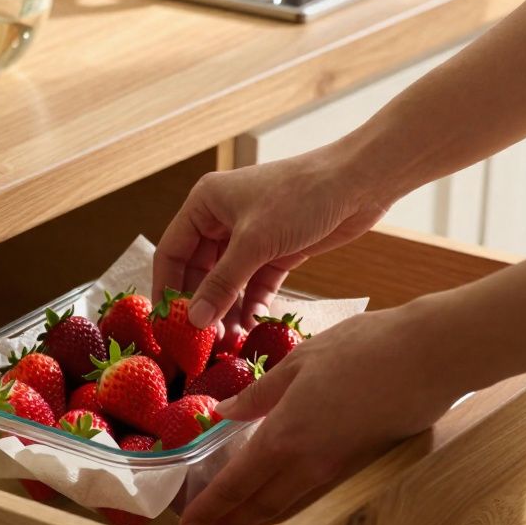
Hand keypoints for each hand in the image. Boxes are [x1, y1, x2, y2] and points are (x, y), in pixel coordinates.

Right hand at [152, 140, 391, 333]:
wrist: (359, 182)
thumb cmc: (300, 197)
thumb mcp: (254, 243)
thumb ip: (221, 284)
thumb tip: (193, 321)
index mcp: (205, 204)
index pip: (172, 253)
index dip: (166, 289)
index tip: (166, 325)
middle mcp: (222, 219)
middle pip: (199, 272)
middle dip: (202, 305)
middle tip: (204, 341)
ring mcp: (250, 236)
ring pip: (228, 282)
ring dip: (227, 310)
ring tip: (229, 342)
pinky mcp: (276, 250)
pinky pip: (254, 284)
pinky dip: (252, 305)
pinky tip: (252, 326)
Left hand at [179, 302, 465, 524]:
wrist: (429, 357)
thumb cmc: (363, 349)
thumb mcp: (299, 361)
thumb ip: (259, 394)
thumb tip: (223, 412)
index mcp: (285, 437)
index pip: (237, 483)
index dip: (210, 507)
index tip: (187, 524)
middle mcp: (309, 463)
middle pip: (261, 506)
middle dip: (230, 523)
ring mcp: (338, 468)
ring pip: (289, 506)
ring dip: (258, 519)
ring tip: (237, 524)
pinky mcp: (360, 464)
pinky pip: (313, 495)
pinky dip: (288, 505)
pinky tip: (281, 499)